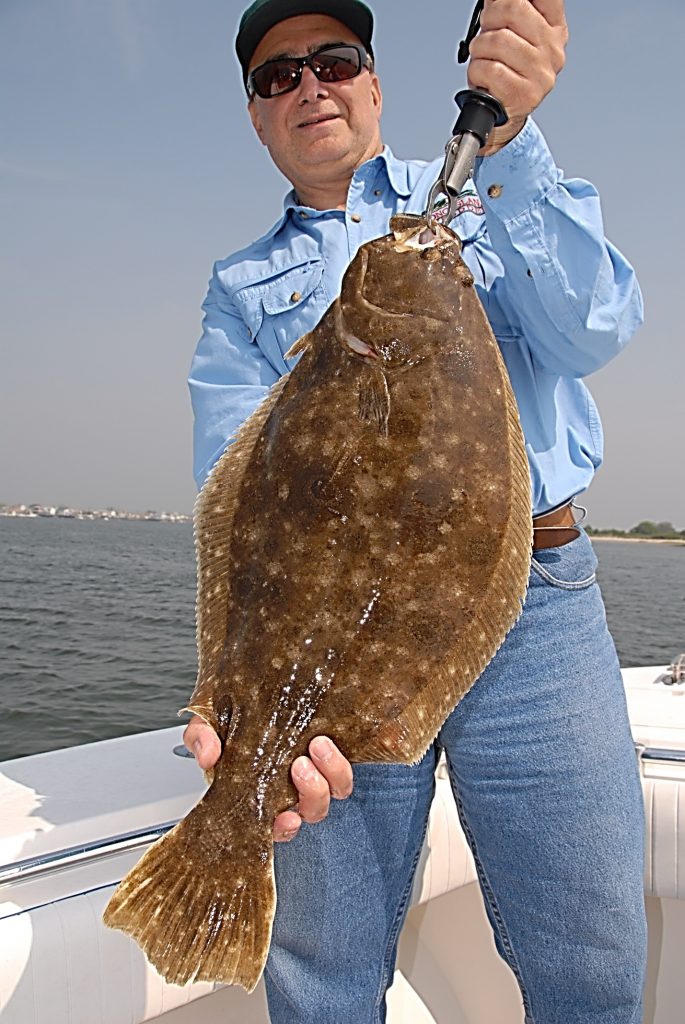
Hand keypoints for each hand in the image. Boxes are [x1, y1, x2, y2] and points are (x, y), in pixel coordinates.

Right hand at [182, 716, 353, 841]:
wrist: (255, 685)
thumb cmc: (232, 714)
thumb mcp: (208, 724)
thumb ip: (200, 738)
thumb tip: (207, 756)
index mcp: (262, 791)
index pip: (277, 824)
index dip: (284, 827)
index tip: (285, 817)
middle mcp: (292, 785)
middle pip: (312, 810)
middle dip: (311, 793)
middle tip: (299, 765)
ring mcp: (316, 767)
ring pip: (336, 789)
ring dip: (331, 772)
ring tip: (318, 744)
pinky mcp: (332, 748)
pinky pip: (346, 763)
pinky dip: (342, 758)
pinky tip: (329, 740)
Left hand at [467, 0, 567, 153]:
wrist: (503, 116)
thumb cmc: (505, 73)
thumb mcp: (510, 36)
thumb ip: (507, 12)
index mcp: (555, 30)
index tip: (499, 4)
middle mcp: (553, 50)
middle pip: (514, 9)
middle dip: (489, 19)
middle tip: (486, 35)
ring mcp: (541, 74)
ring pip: (498, 40)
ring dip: (479, 49)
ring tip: (483, 60)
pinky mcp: (524, 95)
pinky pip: (489, 69)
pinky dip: (477, 72)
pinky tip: (483, 79)